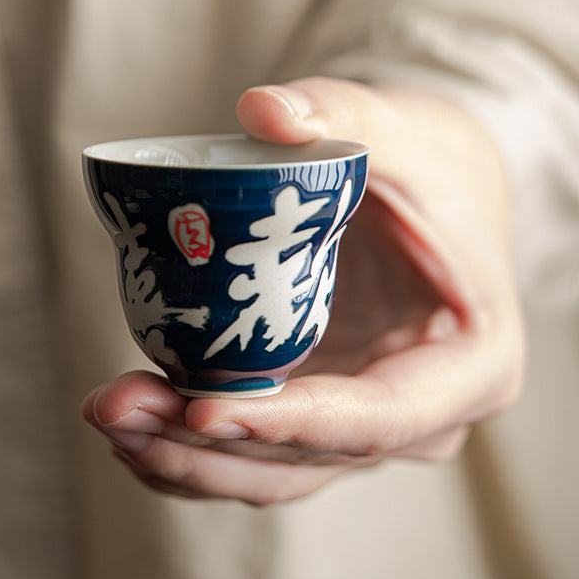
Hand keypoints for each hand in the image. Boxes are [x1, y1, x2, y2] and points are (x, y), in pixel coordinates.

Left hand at [83, 77, 524, 504]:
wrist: (441, 192)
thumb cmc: (434, 166)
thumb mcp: (403, 130)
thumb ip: (341, 112)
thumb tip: (260, 108)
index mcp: (472, 364)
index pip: (379, 417)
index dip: (289, 424)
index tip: (201, 409)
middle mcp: (425, 418)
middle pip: (309, 457)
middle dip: (205, 445)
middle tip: (115, 408)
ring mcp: (369, 426)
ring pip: (274, 471)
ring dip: (184, 456)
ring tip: (106, 411)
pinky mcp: (322, 414)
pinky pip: (257, 454)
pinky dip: (191, 449)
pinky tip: (130, 424)